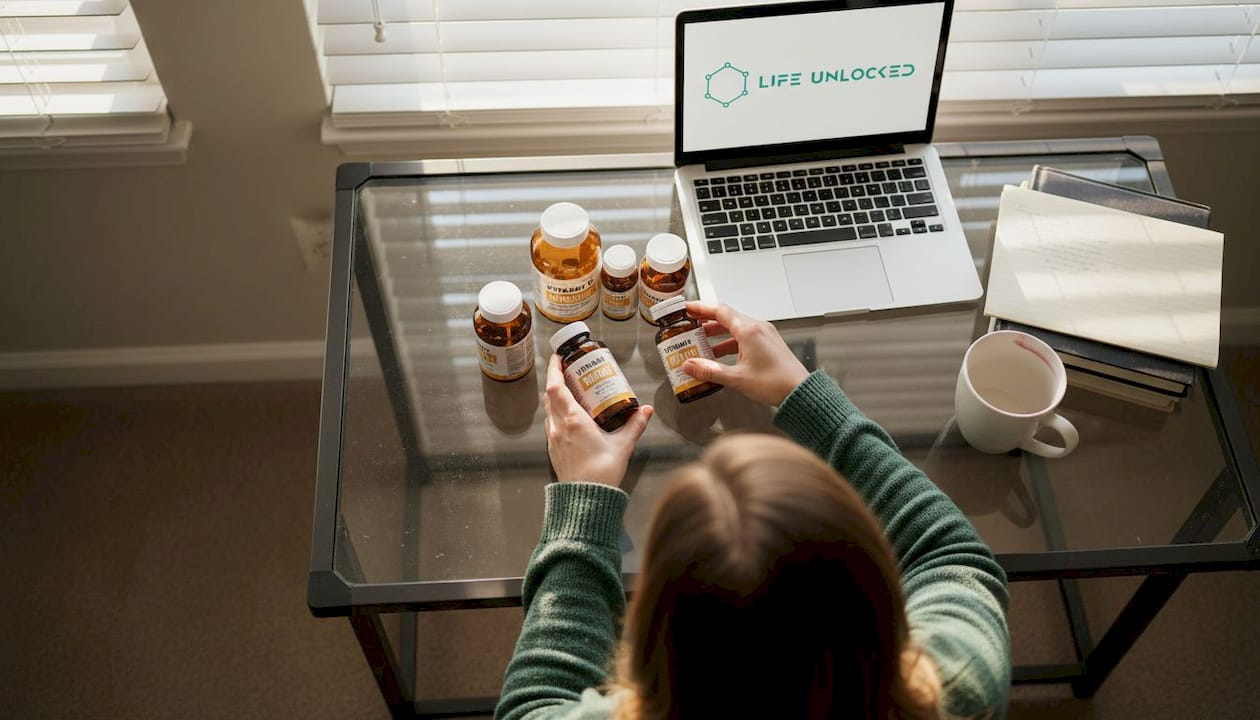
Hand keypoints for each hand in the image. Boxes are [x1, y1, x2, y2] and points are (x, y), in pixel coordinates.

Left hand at [543, 353, 653, 485]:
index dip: (554, 370)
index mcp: (573, 421)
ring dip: (555, 398)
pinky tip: (571, 418)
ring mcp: (553, 440)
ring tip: (570, 392)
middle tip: (567, 371)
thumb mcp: (622, 445)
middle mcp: (558, 427)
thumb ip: (635, 425)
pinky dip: (557, 414)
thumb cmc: (601, 473)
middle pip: (549, 396)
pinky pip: (551, 425)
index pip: (556, 387)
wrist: (585, 499)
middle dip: (555, 380)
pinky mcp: (553, 451)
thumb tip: (646, 410)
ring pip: (549, 411)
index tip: (558, 358)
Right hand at [680, 302, 808, 405]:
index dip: (702, 309)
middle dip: (707, 321)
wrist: (800, 392)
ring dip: (718, 334)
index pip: (720, 311)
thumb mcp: (737, 378)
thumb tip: (689, 366)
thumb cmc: (775, 382)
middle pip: (728, 317)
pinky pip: (745, 337)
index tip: (688, 309)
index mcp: (749, 330)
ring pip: (736, 328)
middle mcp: (758, 328)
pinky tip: (721, 355)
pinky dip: (731, 342)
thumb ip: (710, 371)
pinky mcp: (769, 344)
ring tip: (702, 343)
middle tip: (691, 324)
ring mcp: (765, 335)